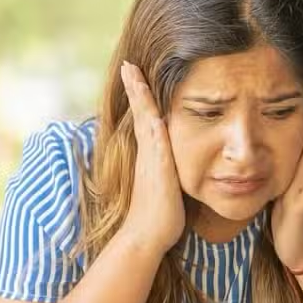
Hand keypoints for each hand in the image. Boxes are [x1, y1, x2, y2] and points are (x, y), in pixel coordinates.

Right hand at [117, 61, 186, 252]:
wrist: (146, 237)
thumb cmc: (159, 216)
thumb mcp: (164, 185)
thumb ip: (167, 169)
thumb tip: (173, 161)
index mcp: (150, 155)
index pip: (145, 119)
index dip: (141, 98)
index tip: (136, 76)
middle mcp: (147, 153)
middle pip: (140, 113)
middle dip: (134, 88)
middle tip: (128, 65)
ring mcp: (150, 160)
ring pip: (144, 120)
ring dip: (139, 97)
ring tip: (133, 73)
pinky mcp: (158, 170)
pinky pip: (155, 141)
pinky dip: (151, 123)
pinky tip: (152, 109)